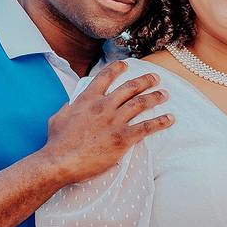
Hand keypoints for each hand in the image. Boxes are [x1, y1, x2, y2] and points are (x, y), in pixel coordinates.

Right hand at [40, 62, 172, 184]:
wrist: (60, 162)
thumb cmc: (57, 143)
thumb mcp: (58, 118)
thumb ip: (68, 108)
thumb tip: (71, 104)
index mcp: (88, 99)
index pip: (105, 77)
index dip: (117, 68)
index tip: (126, 64)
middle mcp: (104, 106)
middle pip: (130, 87)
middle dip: (145, 80)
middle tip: (155, 78)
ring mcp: (115, 121)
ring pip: (141, 103)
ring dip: (155, 97)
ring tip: (165, 94)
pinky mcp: (123, 138)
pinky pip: (146, 127)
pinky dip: (160, 122)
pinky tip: (169, 119)